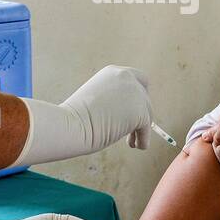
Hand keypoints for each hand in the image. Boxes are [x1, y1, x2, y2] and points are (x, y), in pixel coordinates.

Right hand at [15, 65, 152, 165]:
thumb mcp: (95, 100)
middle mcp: (126, 78)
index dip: (140, 94)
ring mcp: (135, 94)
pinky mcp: (140, 112)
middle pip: (145, 98)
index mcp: (113, 73)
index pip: (139, 79)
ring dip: (140, 129)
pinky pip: (146, 128)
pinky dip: (143, 139)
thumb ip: (114, 100)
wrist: (72, 125)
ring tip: (131, 142)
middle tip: (131, 130)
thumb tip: (131, 114)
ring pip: (147, 114)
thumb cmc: (76, 117)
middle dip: (140, 114)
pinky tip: (137, 146)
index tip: (135, 109)